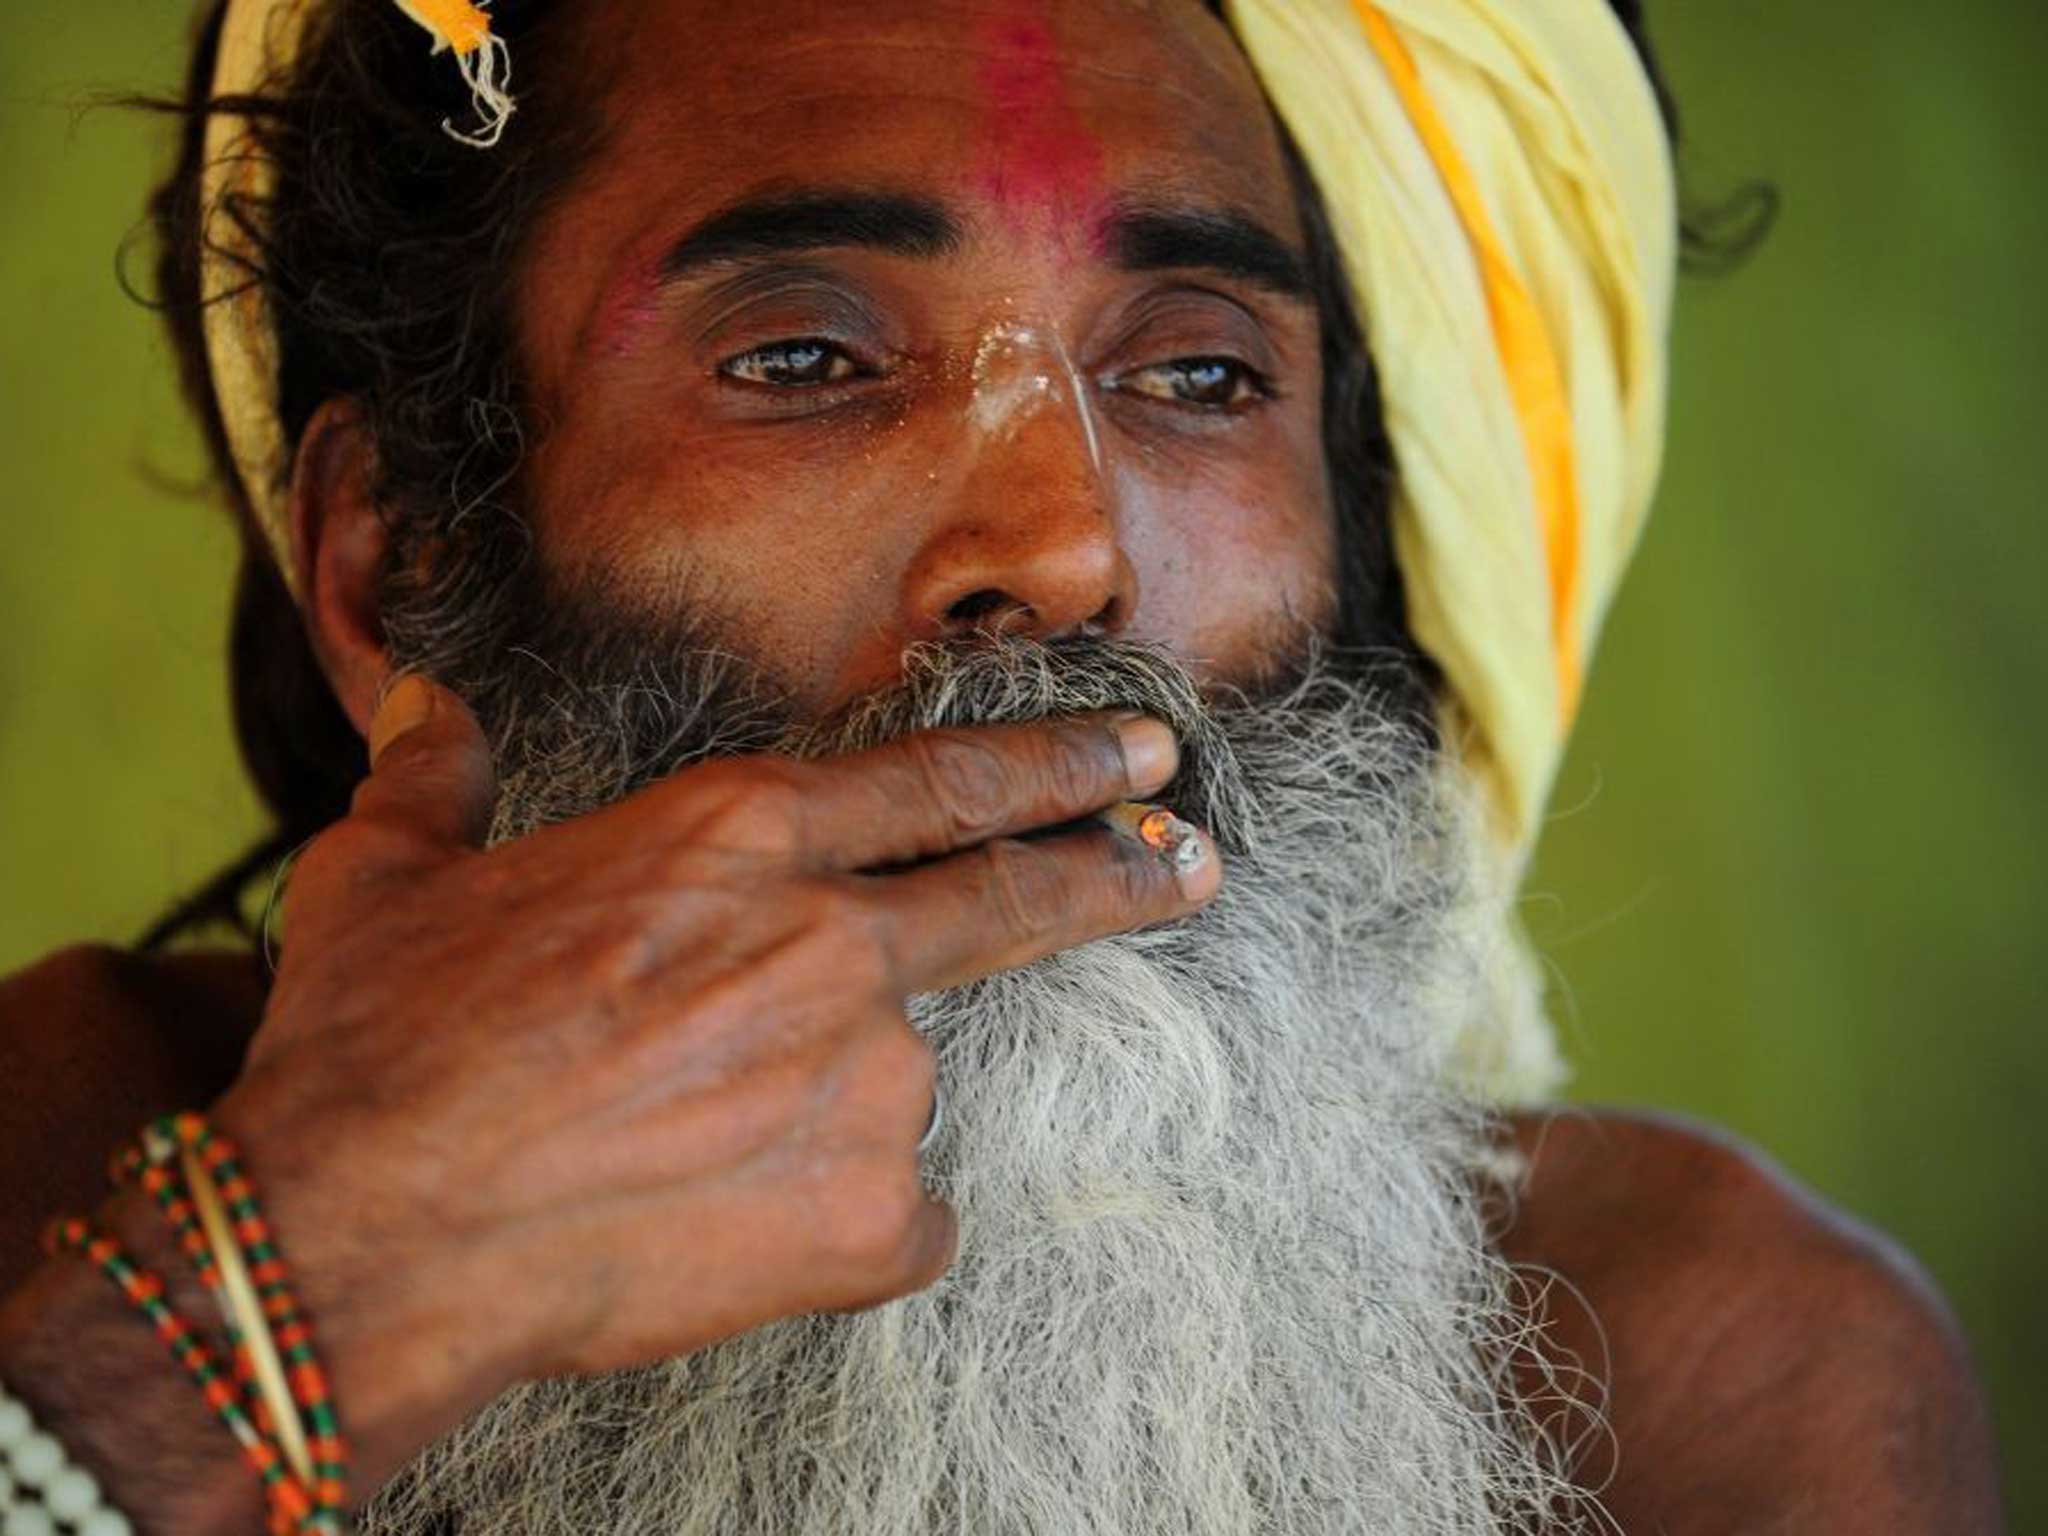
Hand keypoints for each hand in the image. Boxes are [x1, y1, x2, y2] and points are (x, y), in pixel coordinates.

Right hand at [211, 675, 1213, 1484]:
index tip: (1138, 758)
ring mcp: (864, 1077)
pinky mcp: (869, 1214)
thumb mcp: (389, 878)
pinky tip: (734, 1232)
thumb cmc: (378, 1047)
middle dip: (1117, 875)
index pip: (939, 781)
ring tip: (690, 1152)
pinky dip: (840, 1227)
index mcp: (731, 840)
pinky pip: (893, 1216)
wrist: (364, 1237)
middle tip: (1192, 867)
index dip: (1051, 766)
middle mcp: (827, 939)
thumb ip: (438, 778)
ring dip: (825, 1113)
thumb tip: (424, 707)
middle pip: (1012, 897)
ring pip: (896, 1088)